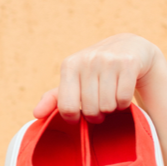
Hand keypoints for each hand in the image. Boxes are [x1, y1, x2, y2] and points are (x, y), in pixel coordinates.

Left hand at [32, 33, 163, 123]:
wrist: (131, 47)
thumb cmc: (98, 70)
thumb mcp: (74, 80)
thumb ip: (54, 98)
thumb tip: (36, 114)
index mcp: (69, 65)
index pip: (67, 108)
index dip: (76, 118)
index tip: (81, 114)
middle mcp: (87, 60)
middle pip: (89, 110)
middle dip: (96, 115)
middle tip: (100, 107)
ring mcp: (108, 60)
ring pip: (107, 106)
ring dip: (112, 109)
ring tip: (112, 99)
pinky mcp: (128, 63)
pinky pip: (123, 99)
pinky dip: (125, 103)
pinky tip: (123, 93)